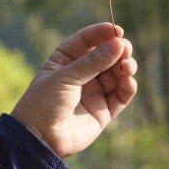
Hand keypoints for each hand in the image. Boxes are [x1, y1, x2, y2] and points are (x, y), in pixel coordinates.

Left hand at [10, 22, 136, 157]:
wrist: (40, 138)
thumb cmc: (44, 103)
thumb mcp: (65, 77)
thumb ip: (92, 62)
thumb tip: (118, 44)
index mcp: (65, 60)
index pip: (87, 40)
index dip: (102, 33)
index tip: (116, 30)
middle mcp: (81, 74)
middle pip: (106, 55)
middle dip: (118, 50)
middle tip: (125, 48)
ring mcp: (93, 92)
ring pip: (117, 74)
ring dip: (125, 67)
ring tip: (127, 66)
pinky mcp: (103, 110)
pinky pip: (121, 95)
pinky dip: (128, 87)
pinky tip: (128, 81)